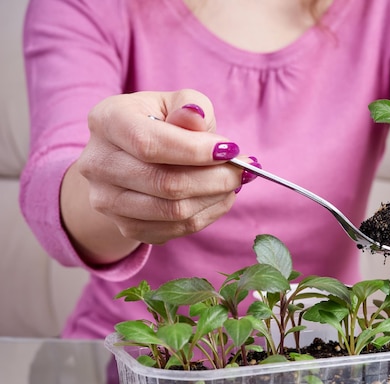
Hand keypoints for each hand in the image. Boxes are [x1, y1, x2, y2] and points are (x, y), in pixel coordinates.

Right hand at [61, 89, 256, 264]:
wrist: (129, 156)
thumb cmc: (160, 122)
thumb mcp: (174, 102)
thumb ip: (189, 106)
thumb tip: (197, 119)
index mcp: (107, 121)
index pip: (150, 144)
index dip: (195, 151)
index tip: (232, 150)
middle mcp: (97, 164)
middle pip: (165, 183)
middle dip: (216, 178)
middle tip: (244, 169)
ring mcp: (107, 201)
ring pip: (173, 212)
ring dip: (215, 198)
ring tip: (234, 182)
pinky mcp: (125, 226)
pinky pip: (175, 230)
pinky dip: (207, 214)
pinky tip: (219, 197)